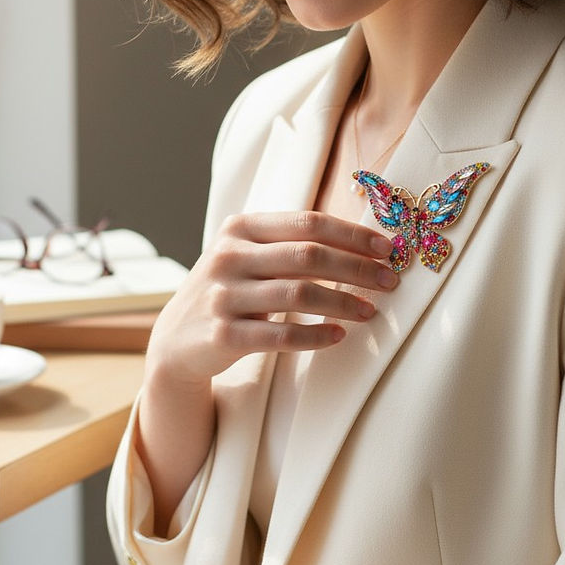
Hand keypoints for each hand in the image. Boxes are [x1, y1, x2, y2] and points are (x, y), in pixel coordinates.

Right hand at [146, 210, 396, 387]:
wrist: (175, 340)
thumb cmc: (229, 292)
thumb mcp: (246, 256)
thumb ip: (288, 244)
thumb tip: (361, 244)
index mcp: (240, 228)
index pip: (308, 223)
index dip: (353, 235)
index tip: (387, 249)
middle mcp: (229, 256)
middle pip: (308, 255)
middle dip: (357, 268)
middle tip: (389, 281)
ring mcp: (223, 296)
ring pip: (299, 293)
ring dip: (343, 303)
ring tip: (371, 312)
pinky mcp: (223, 335)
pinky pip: (281, 335)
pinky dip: (316, 335)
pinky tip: (338, 335)